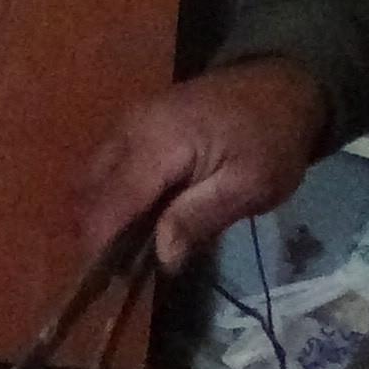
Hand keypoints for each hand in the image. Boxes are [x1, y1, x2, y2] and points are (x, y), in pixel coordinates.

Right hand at [73, 57, 330, 273]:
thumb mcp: (252, 185)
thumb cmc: (272, 137)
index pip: (108, 203)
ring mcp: (126, 123)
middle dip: (95, 233)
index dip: (100, 246)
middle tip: (124, 270)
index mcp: (156, 143)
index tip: (107, 285)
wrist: (282, 83)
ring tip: (131, 249)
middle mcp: (128, 129)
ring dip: (100, 216)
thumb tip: (161, 257)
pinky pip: (104, 167)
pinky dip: (110, 197)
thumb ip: (201, 217)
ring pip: (89, 179)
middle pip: (87, 192)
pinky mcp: (132, 125)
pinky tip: (139, 218)